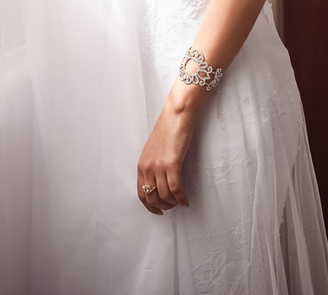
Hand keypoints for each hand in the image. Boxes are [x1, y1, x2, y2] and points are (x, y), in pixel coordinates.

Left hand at [135, 99, 195, 214]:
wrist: (176, 116)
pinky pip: (175, 189)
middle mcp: (147, 167)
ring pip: (164, 196)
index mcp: (142, 164)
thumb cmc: (168, 130)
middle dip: (163, 207)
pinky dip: (181, 198)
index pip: (141, 193)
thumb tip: (160, 182)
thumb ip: (154, 166)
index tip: (158, 211)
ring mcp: (158, 166)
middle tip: (173, 207)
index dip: (149, 206)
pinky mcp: (171, 164)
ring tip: (181, 203)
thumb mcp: (154, 150)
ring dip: (173, 203)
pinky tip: (186, 201)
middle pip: (152, 198)